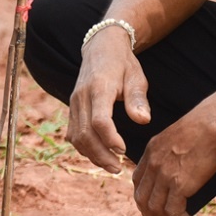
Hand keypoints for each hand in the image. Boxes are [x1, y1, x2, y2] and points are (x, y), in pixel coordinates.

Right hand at [66, 27, 149, 172]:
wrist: (101, 47)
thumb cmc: (123, 64)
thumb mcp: (136, 77)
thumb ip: (138, 99)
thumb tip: (143, 121)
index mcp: (99, 88)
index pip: (99, 120)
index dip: (110, 139)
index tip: (124, 150)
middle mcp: (81, 96)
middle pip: (84, 133)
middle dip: (100, 155)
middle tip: (118, 169)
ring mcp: (73, 102)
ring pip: (75, 136)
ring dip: (91, 154)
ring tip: (110, 166)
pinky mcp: (72, 107)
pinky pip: (72, 132)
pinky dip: (83, 147)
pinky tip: (98, 154)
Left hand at [133, 114, 215, 215]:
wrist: (210, 124)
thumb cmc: (201, 129)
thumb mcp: (175, 138)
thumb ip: (169, 154)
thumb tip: (179, 174)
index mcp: (150, 152)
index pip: (138, 181)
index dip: (142, 198)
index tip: (150, 207)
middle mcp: (153, 165)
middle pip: (142, 199)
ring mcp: (164, 175)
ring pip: (157, 209)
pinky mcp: (179, 184)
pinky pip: (174, 211)